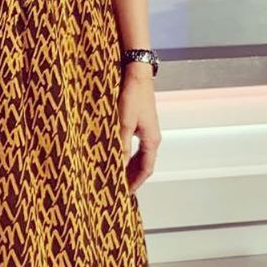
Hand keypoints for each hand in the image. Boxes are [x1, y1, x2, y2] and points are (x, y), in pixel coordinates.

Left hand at [119, 66, 159, 192]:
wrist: (136, 72)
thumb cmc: (132, 96)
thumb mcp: (124, 123)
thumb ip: (121, 145)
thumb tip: (118, 166)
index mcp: (151, 140)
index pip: (146, 169)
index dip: (136, 183)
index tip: (124, 194)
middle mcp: (151, 137)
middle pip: (144, 164)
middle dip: (132, 177)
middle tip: (117, 187)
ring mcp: (146, 129)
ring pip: (139, 154)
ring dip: (129, 165)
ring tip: (114, 174)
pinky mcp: (139, 121)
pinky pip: (135, 144)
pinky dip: (126, 152)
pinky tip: (114, 153)